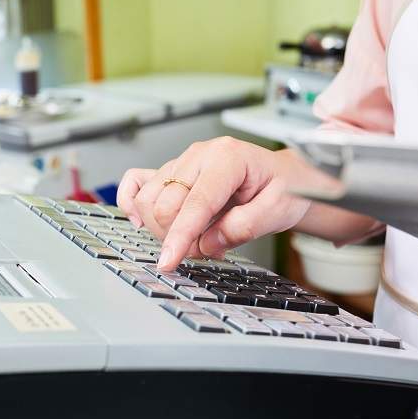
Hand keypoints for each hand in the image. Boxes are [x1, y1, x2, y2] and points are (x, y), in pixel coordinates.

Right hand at [117, 137, 313, 271]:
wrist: (284, 177)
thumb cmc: (284, 188)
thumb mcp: (278, 211)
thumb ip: (243, 227)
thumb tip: (206, 244)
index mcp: (227, 159)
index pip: (195, 203)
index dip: (180, 237)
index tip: (168, 262)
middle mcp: (199, 156)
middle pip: (164, 204)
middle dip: (177, 237)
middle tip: (205, 249)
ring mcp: (181, 162)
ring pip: (148, 200)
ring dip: (162, 228)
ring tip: (192, 236)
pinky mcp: (171, 171)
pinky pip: (135, 182)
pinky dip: (133, 203)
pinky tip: (143, 221)